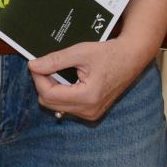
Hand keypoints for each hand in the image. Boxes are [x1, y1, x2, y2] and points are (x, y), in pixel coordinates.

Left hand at [29, 33, 158, 121]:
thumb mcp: (81, 52)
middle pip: (50, 103)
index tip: (35, 64)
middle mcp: (89, 111)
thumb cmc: (110, 53)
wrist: (132, 57)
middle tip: (47, 66)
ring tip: (60, 72)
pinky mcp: (92, 112)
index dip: (38, 78)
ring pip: (57, 106)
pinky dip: (63, 94)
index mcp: (87, 97)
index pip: (49, 94)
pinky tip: (69, 80)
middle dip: (44, 84)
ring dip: (53, 90)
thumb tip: (33, 66)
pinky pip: (68, 107)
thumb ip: (55, 60)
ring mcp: (91, 114)